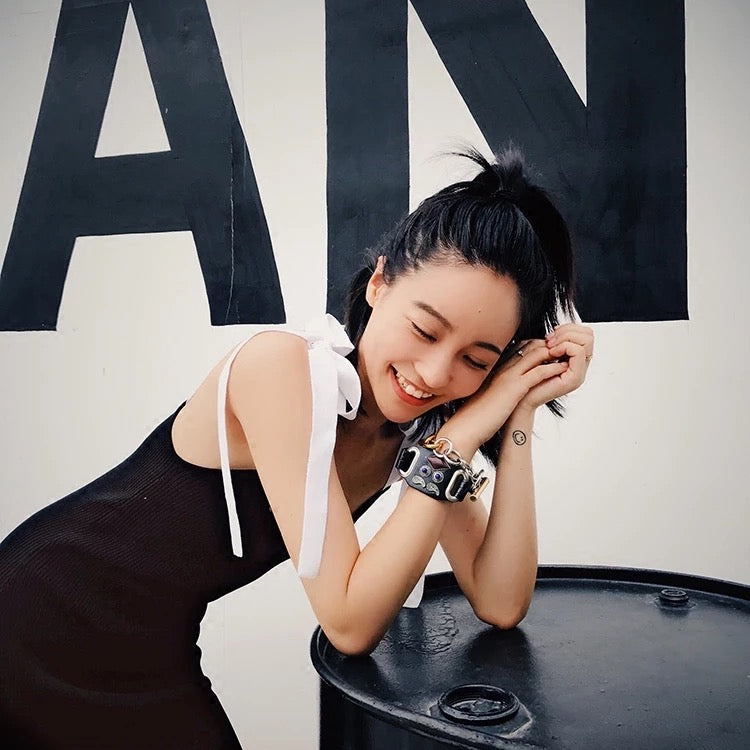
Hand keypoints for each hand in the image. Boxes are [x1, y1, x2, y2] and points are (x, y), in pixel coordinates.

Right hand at [447, 337, 570, 446]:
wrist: (466, 426)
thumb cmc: (475, 415)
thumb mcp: (489, 396)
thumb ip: (498, 389)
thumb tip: (506, 392)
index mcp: (496, 368)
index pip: (520, 347)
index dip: (537, 346)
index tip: (551, 351)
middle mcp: (502, 367)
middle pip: (530, 346)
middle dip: (549, 346)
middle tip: (564, 350)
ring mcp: (508, 375)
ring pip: (536, 354)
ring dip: (554, 354)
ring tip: (568, 356)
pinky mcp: (514, 387)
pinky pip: (538, 372)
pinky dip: (552, 369)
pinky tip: (563, 370)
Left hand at [519, 323, 593, 409]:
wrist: (520, 397)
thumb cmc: (527, 375)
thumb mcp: (541, 352)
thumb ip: (552, 342)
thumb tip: (556, 328)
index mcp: (574, 358)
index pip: (585, 332)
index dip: (568, 327)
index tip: (550, 336)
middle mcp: (580, 365)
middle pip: (589, 335)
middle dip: (568, 330)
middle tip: (550, 340)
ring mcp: (579, 372)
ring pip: (586, 341)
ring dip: (565, 338)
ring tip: (550, 347)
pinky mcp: (575, 378)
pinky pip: (578, 351)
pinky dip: (564, 346)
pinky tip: (551, 353)